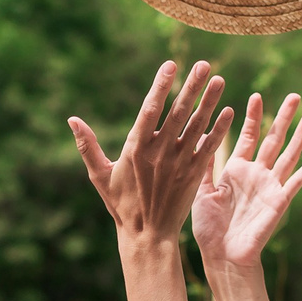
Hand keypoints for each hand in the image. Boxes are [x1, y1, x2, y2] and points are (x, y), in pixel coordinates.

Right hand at [69, 62, 230, 244]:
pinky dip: (219, 130)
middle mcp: (159, 153)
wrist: (147, 235)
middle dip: (192, 87)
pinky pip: (209, 148)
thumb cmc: (121, 204)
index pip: (150, 110)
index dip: (161, 86)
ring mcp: (178, 163)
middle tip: (204, 65)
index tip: (171, 64)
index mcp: (136, 149)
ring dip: (209, 102)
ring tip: (220, 80)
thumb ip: (87, 146)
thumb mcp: (99, 175)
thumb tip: (71, 119)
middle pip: (178, 113)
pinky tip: (230, 111)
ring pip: (197, 127)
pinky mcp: (193, 175)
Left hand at [192, 91, 301, 270]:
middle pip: (273, 140)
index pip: (249, 137)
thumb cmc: (209, 229)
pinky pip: (296, 181)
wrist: (223, 255)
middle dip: (283, 118)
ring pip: (288, 155)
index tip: (257, 96)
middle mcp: (257, 175)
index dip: (254, 117)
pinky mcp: (280, 201)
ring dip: (300, 137)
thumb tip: (202, 137)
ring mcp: (270, 187)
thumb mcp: (202, 192)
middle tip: (294, 96)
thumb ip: (205, 166)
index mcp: (236, 170)